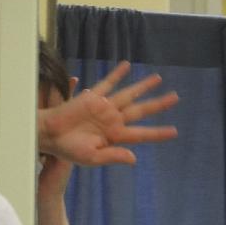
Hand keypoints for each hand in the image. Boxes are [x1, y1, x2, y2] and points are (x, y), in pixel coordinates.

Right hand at [37, 61, 177, 165]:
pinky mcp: (93, 97)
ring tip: (158, 78)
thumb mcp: (92, 158)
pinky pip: (107, 83)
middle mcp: (113, 120)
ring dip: (143, 86)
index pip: (141, 134)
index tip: (174, 131)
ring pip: (129, 94)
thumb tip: (134, 159)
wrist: (49, 136)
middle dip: (158, 104)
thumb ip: (113, 156)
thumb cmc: (68, 150)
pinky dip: (117, 74)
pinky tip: (127, 65)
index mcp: (115, 137)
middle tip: (175, 97)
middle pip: (140, 110)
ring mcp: (104, 107)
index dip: (157, 133)